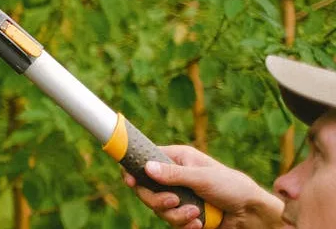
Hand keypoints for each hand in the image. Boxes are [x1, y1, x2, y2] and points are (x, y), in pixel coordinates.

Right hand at [122, 145, 284, 228]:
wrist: (252, 215)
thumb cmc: (233, 188)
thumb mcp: (203, 178)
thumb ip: (174, 175)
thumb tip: (146, 167)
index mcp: (178, 159)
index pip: (146, 160)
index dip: (135, 170)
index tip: (130, 181)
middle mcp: (175, 177)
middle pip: (146, 189)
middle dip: (158, 200)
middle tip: (173, 202)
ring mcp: (179, 196)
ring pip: (158, 208)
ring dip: (176, 215)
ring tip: (196, 214)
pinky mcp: (184, 213)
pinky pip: (171, 221)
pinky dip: (184, 224)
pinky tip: (199, 223)